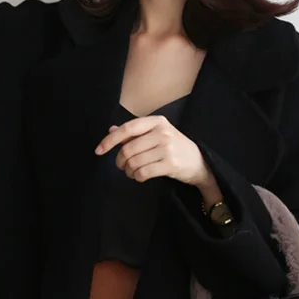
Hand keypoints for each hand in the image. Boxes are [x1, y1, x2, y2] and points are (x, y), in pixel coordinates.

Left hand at [95, 115, 214, 188]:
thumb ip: (135, 132)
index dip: (110, 140)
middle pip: (128, 149)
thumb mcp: (157, 134)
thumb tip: (111, 130)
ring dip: (128, 171)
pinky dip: (137, 177)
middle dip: (120, 161)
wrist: (199, 162)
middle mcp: (162, 132)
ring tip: (132, 172)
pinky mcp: (170, 164)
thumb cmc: (174, 147)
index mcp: (157, 122)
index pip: (127, 129)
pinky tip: (140, 176)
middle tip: (121, 166)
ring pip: (134, 162)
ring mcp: (167, 148)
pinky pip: (143, 172)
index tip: (99, 150)